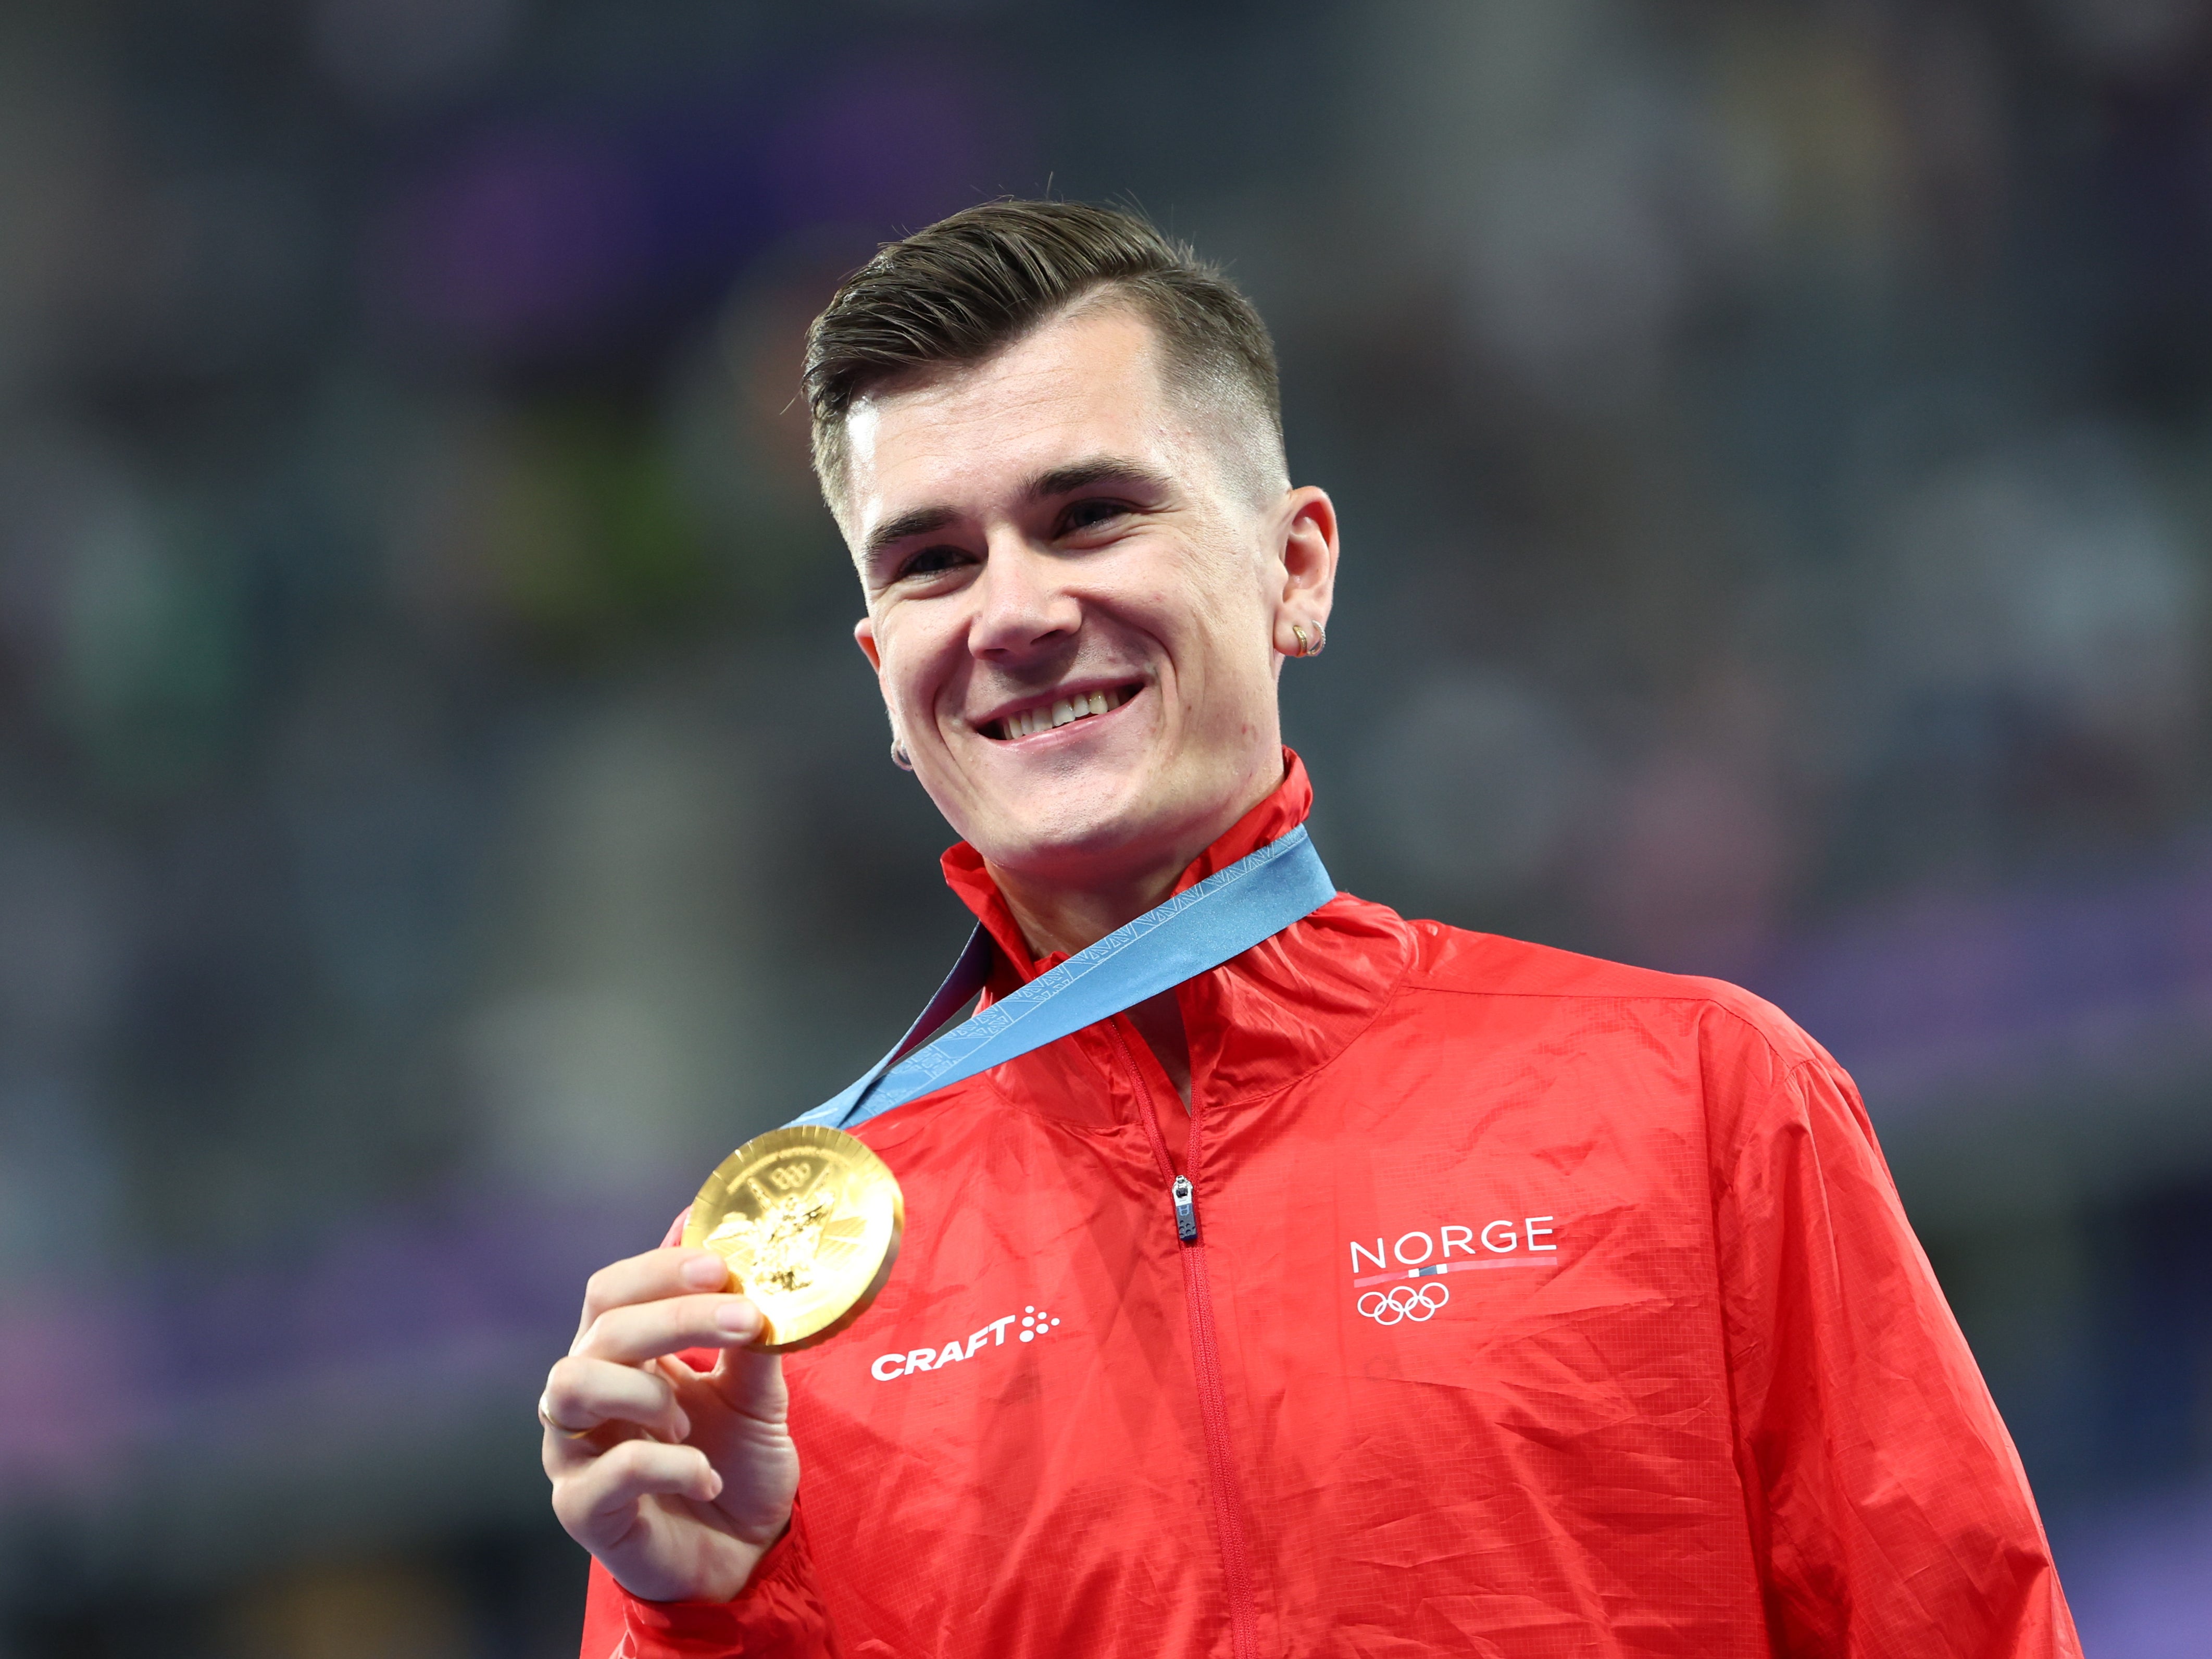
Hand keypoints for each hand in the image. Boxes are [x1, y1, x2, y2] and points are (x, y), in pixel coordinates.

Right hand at [542, 1248, 800, 1601]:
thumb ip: (747, 1335)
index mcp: (620, 1357)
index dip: (660, 1269)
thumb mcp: (755, 1393)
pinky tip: (707, 1475)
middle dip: (673, 1316)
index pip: (613, 1291)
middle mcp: (585, 1396)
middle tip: (742, 1316)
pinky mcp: (583, 1509)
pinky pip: (609, 1471)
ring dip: (644, 1388)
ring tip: (690, 1418)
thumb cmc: (737, 1464)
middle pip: (601, 1330)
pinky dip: (667, 1465)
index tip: (722, 1265)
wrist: (745, 1555)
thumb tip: (748, 1257)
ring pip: (571, 1385)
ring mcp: (575, 1452)